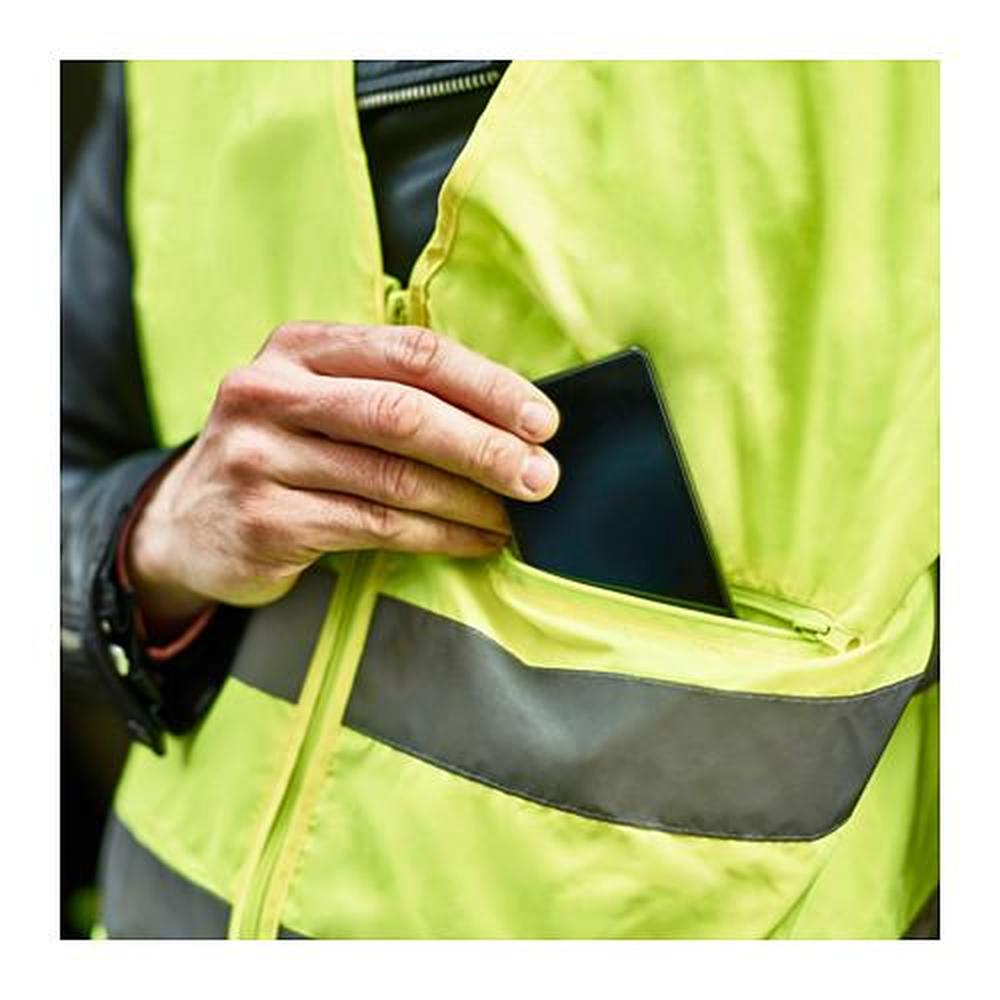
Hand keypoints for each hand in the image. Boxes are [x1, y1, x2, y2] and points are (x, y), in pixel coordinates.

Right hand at [126, 322, 560, 636]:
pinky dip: (438, 536)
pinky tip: (475, 541)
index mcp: (299, 346)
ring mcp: (260, 456)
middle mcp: (271, 391)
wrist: (187, 524)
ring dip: (469, 500)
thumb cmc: (283, 453)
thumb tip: (508, 420)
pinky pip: (374, 527)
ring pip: (392, 478)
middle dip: (485, 446)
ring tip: (515, 515)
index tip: (541, 420)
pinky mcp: (264, 519)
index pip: (411, 353)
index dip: (485, 384)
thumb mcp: (319, 401)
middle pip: (402, 413)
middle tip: (541, 476)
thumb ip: (391, 393)